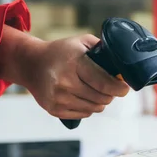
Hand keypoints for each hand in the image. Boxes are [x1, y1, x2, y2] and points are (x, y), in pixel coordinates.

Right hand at [0, 27, 129, 119]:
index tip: (125, 88)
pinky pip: (83, 114)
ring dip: (101, 101)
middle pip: (101, 98)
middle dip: (111, 94)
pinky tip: (84, 97)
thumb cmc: (60, 52)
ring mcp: (58, 98)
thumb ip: (102, 49)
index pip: (104, 83)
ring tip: (98, 92)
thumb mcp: (80, 42)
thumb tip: (122, 64)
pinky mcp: (54, 109)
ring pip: (94, 108)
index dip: (119, 88)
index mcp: (73, 63)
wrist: (31, 64)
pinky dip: (89, 108)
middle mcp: (64, 82)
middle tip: (111, 88)